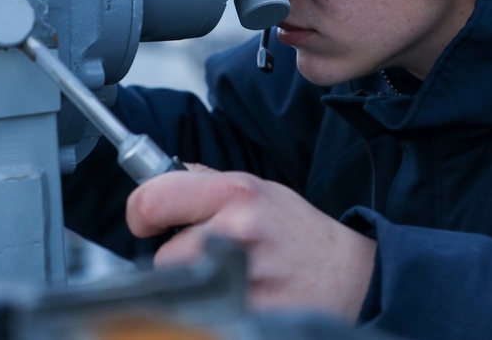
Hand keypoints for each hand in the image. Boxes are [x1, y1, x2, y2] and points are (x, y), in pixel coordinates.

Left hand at [126, 166, 375, 320]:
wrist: (350, 276)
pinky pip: (204, 310)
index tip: (148, 221)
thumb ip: (207, 182)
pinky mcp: (247, 314)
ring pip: (180, 290)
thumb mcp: (260, 189)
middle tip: (203, 255)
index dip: (141, 212)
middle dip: (175, 258)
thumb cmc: (301, 233)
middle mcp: (237, 235)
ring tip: (226, 275)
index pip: (152, 200)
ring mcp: (242, 281)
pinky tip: (239, 295)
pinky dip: (212, 305)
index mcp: (236, 195)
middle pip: (161, 257)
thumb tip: (160, 177)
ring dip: (193, 285)